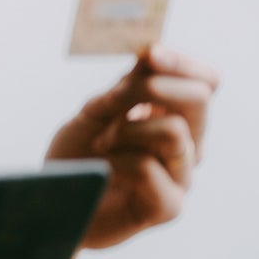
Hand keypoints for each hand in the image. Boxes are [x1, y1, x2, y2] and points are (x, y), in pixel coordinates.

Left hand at [47, 45, 219, 249]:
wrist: (54, 202)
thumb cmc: (77, 157)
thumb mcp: (96, 111)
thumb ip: (126, 87)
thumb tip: (151, 52)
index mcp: (175, 116)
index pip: (204, 81)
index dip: (182, 63)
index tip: (150, 53)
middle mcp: (188, 145)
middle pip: (199, 99)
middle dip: (152, 87)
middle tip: (111, 100)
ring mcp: (182, 176)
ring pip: (175, 131)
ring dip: (127, 129)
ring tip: (101, 143)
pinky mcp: (169, 206)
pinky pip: (151, 168)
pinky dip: (120, 160)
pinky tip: (104, 168)